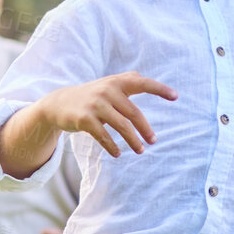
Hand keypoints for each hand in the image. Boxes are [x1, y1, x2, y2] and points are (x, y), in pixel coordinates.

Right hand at [41, 73, 176, 157]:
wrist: (58, 104)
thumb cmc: (90, 95)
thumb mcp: (107, 84)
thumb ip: (126, 81)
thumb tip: (145, 79)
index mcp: (116, 82)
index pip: (142, 83)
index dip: (159, 89)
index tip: (176, 97)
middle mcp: (107, 91)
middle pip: (134, 113)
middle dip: (146, 129)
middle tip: (153, 141)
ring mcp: (95, 105)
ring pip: (122, 126)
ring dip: (134, 141)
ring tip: (141, 151)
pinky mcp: (84, 119)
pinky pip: (104, 136)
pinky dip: (112, 146)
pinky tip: (118, 153)